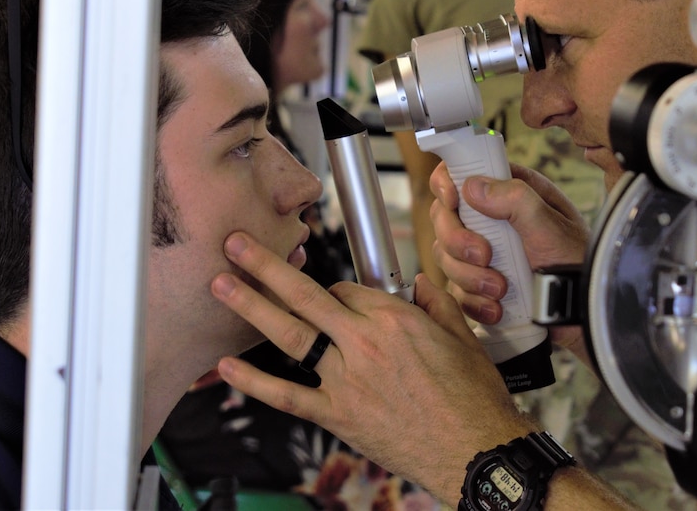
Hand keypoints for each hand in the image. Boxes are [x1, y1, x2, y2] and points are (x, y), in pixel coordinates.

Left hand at [212, 231, 538, 503]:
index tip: (328, 294)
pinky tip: (226, 366)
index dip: (332, 288)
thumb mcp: (464, 337)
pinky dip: (254, 382)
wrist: (474, 451)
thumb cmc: (473, 398)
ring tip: (221, 285)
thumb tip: (422, 282)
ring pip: (291, 335)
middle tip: (236, 244)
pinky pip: (288, 396)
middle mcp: (365, 343)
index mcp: (395, 318)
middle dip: (266, 266)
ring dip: (252, 306)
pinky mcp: (338, 416)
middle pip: (306, 295)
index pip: (346, 288)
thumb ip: (437, 304)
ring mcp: (347, 380)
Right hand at [430, 161, 589, 351]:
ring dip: (469, 276)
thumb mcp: (552, 226)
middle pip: (444, 218)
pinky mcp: (478, 284)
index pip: (461, 174)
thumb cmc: (577, 261)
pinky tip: (497, 307)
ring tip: (500, 289)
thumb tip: (473, 187)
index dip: (447, 184)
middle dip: (458, 240)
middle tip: (484, 255)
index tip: (453, 201)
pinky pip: (457, 290)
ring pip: (445, 256)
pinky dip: (474, 301)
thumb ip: (516, 200)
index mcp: (509, 192)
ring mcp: (481, 253)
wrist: (584, 310)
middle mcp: (491, 219)